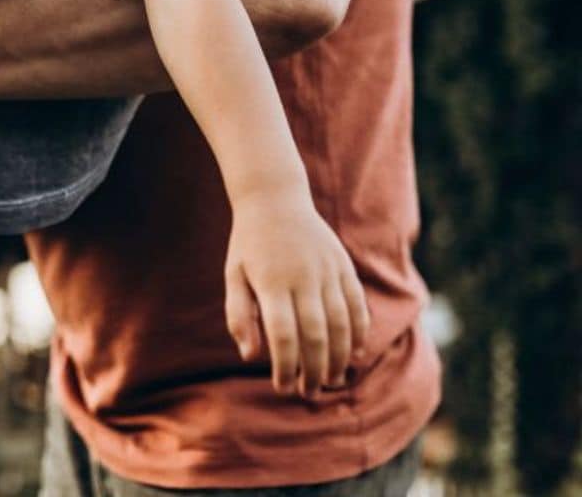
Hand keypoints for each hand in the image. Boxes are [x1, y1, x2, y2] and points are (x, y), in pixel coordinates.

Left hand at [224, 192, 368, 397]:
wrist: (274, 197)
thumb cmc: (249, 243)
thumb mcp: (233, 274)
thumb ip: (239, 314)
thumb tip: (251, 356)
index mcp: (272, 282)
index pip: (283, 335)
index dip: (286, 367)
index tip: (282, 387)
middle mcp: (303, 277)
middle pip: (315, 335)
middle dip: (313, 371)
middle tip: (308, 393)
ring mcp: (327, 270)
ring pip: (341, 324)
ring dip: (338, 358)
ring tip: (330, 381)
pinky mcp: (343, 266)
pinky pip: (357, 305)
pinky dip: (359, 332)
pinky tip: (353, 354)